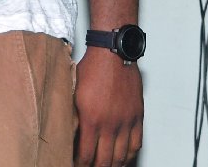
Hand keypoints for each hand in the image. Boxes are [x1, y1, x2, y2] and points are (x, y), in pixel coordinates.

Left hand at [74, 46, 142, 166]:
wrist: (113, 53)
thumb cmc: (92, 67)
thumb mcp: (73, 92)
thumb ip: (74, 114)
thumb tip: (70, 131)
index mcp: (91, 119)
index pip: (85, 154)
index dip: (80, 164)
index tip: (76, 165)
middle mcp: (110, 124)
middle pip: (105, 160)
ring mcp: (125, 122)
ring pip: (122, 156)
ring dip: (114, 165)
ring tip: (107, 166)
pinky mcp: (137, 116)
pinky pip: (136, 143)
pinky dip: (130, 154)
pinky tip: (124, 157)